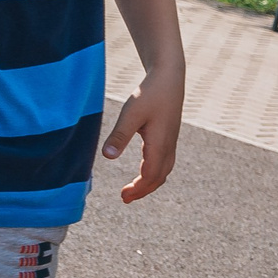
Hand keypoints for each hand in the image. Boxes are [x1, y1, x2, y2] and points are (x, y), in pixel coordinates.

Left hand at [103, 73, 184, 201]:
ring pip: (163, 171)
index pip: (150, 175)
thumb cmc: (150, 94)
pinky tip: (143, 171)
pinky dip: (154, 173)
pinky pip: (164, 162)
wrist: (169, 78)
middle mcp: (168, 146)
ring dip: (149, 183)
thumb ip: (119, 135)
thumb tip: (107, 157)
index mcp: (160, 144)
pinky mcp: (168, 137)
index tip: (123, 196)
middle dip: (143, 190)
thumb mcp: (130, 113)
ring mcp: (170, 142)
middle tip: (125, 199)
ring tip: (133, 189)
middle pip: (158, 177)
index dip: (138, 188)